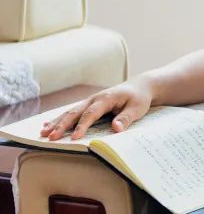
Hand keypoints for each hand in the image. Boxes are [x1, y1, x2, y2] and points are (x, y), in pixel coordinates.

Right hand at [39, 76, 153, 140]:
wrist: (139, 86)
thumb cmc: (138, 98)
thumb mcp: (137, 108)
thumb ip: (126, 117)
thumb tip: (116, 128)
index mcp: (106, 98)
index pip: (92, 113)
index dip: (83, 126)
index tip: (75, 138)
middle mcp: (95, 98)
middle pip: (75, 112)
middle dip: (62, 125)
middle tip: (51, 137)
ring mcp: (90, 101)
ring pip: (70, 112)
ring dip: (57, 122)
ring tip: (43, 133)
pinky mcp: (88, 105)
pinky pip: (72, 112)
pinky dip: (59, 119)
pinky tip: (47, 125)